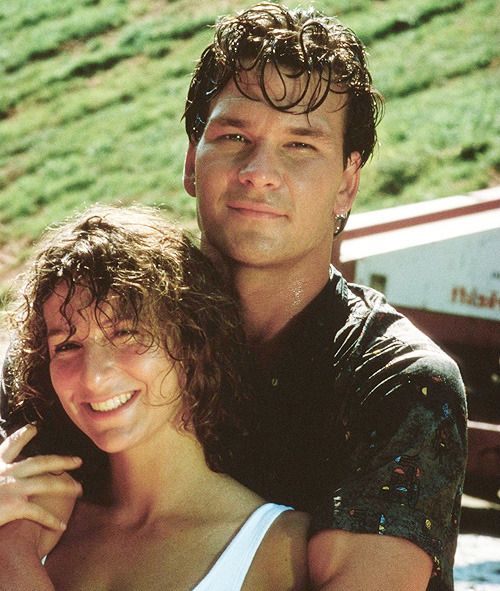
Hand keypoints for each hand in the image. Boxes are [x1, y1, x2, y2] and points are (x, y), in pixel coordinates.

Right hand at [0, 424, 82, 555]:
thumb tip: (2, 478)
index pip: (10, 444)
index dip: (23, 435)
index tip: (34, 428)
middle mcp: (5, 472)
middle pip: (41, 461)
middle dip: (62, 460)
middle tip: (78, 460)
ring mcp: (11, 487)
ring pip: (47, 483)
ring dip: (66, 486)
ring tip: (79, 489)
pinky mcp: (13, 505)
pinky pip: (38, 512)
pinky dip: (50, 520)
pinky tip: (61, 526)